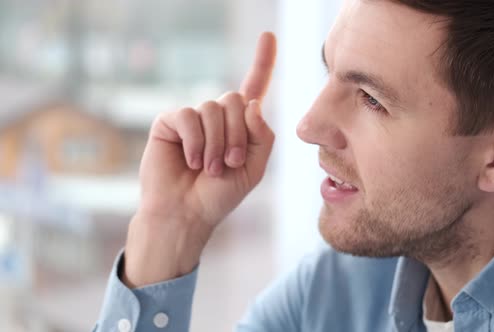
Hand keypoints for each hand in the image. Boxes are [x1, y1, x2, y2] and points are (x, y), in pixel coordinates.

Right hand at [122, 32, 277, 286]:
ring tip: (209, 168)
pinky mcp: (170, 122)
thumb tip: (251, 104)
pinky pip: (189, 116)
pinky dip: (196, 142)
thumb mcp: (254, 168)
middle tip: (229, 163)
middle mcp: (216, 117)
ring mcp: (193, 118)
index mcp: (239, 125)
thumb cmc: (220, 194)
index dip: (262, 62)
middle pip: (235, 100)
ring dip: (216, 144)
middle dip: (238, 135)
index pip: (253, 88)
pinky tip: (191, 161)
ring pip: (213, 108)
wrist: (187, 214)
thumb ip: (262, 137)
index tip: (268, 36)